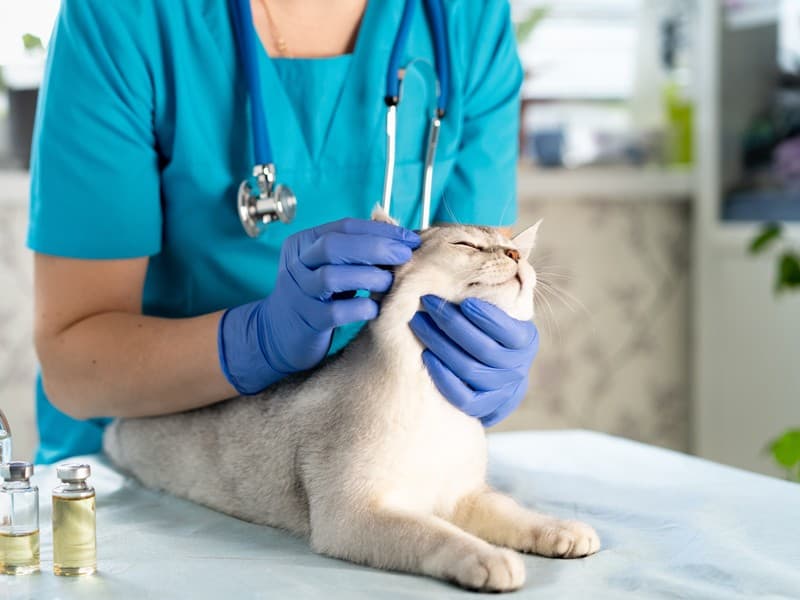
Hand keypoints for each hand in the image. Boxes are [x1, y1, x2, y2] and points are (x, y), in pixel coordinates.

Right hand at [218, 219, 419, 393]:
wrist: (280, 334)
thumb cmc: (317, 296)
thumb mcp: (331, 266)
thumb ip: (357, 250)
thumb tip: (401, 237)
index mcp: (303, 243)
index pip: (343, 227)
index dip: (380, 230)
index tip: (410, 239)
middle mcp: (296, 264)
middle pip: (333, 246)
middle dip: (375, 247)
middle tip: (404, 255)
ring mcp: (299, 293)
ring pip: (331, 277)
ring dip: (368, 276)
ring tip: (390, 282)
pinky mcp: (307, 321)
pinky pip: (335, 312)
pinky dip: (360, 308)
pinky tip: (375, 309)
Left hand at [409, 295, 538, 426]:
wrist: (493, 369)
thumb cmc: (493, 326)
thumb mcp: (506, 306)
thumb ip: (511, 285)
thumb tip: (517, 263)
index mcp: (525, 340)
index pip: (508, 331)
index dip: (486, 317)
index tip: (462, 301)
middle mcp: (516, 367)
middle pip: (483, 348)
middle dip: (452, 323)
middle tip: (427, 302)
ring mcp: (500, 389)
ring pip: (469, 369)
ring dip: (441, 344)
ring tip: (419, 323)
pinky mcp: (482, 406)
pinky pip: (462, 396)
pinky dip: (443, 377)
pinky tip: (426, 355)